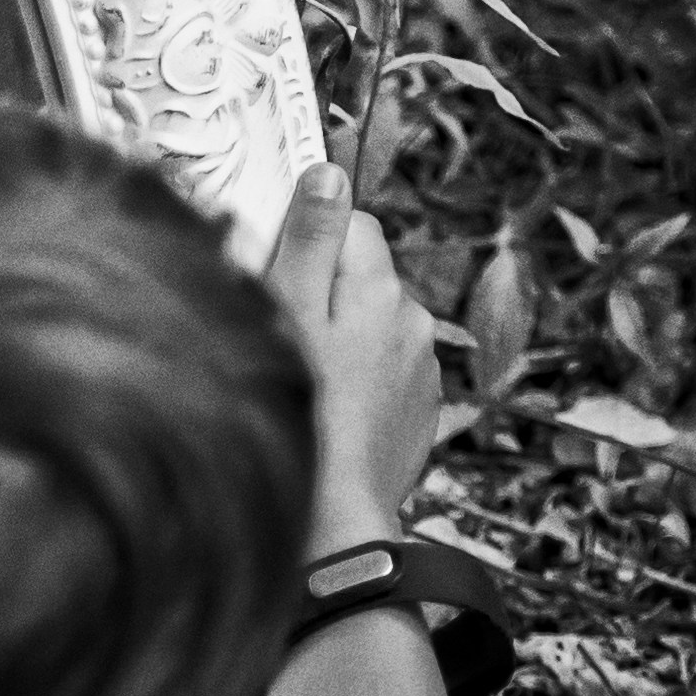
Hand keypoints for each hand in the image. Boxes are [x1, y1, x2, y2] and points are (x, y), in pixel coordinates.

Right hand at [263, 162, 438, 546]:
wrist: (330, 522)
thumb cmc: (297, 413)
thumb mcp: (285, 313)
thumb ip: (309, 239)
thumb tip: (327, 173)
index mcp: (379, 289)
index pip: (353, 222)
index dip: (309, 240)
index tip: (275, 272)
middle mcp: (413, 321)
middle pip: (363, 276)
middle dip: (323, 293)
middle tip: (278, 336)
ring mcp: (421, 371)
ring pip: (372, 328)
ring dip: (340, 341)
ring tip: (301, 383)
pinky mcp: (418, 414)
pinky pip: (382, 375)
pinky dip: (354, 384)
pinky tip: (324, 413)